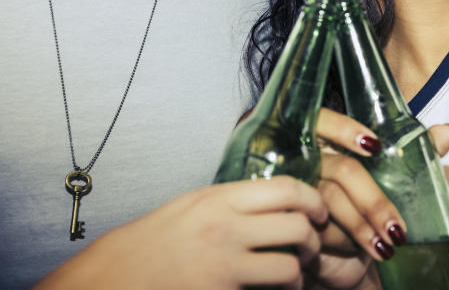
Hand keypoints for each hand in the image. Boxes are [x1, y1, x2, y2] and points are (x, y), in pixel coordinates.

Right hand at [38, 176, 327, 289]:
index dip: (314, 201)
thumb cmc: (150, 242)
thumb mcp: (191, 206)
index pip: (288, 189)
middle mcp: (225, 228)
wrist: (109, 279)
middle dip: (314, 240)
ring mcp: (223, 265)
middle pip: (298, 226)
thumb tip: (278, 201)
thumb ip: (233, 202)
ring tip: (293, 277)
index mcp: (219, 198)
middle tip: (310, 248)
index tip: (319, 212)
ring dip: (300, 274)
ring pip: (290, 266)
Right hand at [308, 109, 448, 288]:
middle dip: (374, 202)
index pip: (326, 120)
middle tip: (397, 229)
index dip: (346, 130)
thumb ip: (419, 152)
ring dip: (361, 227)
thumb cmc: (368, 206)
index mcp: (330, 141)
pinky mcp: (292, 221)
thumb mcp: (397, 178)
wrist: (348, 254)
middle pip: (341, 170)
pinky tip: (356, 251)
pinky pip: (317, 228)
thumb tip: (447, 132)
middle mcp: (308, 160)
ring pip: (329, 201)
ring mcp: (296, 189)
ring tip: (382, 246)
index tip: (375, 145)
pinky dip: (342, 242)